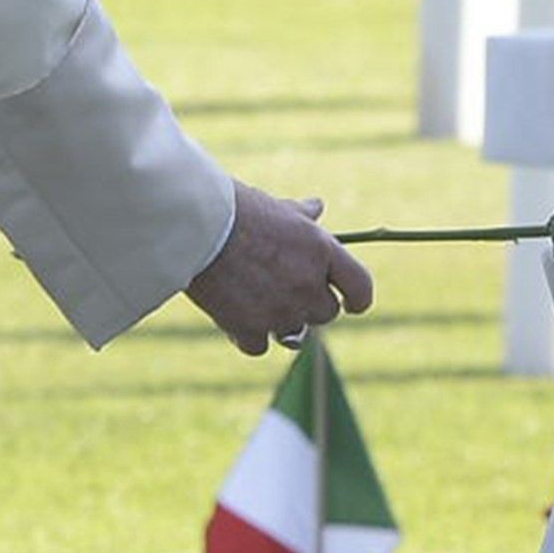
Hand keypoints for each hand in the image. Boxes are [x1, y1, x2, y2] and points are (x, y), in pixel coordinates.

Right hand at [185, 184, 374, 356]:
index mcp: (321, 250)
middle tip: (286, 290)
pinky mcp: (248, 328)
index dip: (358, 299)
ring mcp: (280, 310)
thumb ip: (302, 215)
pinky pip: (260, 345)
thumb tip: (317, 208)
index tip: (352, 304)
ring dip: (280, 321)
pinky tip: (234, 319)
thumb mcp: (275, 206)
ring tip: (257, 301)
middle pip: (326, 313)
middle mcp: (307, 284)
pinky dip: (249, 335)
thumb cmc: (234, 207)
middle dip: (310, 304)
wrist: (193, 226)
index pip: (360, 286)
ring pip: (294, 332)